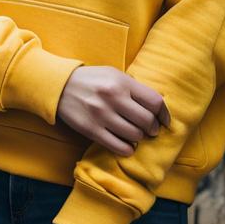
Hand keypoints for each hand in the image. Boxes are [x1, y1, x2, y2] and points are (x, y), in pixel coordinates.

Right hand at [56, 65, 170, 155]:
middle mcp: (113, 98)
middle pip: (147, 121)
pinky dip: (127, 148)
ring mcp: (102, 115)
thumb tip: (156, 106)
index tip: (165, 121)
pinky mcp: (91, 129)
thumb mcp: (114, 75)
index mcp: (122, 82)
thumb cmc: (92, 80)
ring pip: (135, 135)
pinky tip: (127, 145)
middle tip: (151, 130)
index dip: (164, 114)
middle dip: (153, 129)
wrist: (60, 85)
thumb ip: (134, 88)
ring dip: (140, 138)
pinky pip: (118, 146)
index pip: (154, 101)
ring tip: (137, 135)